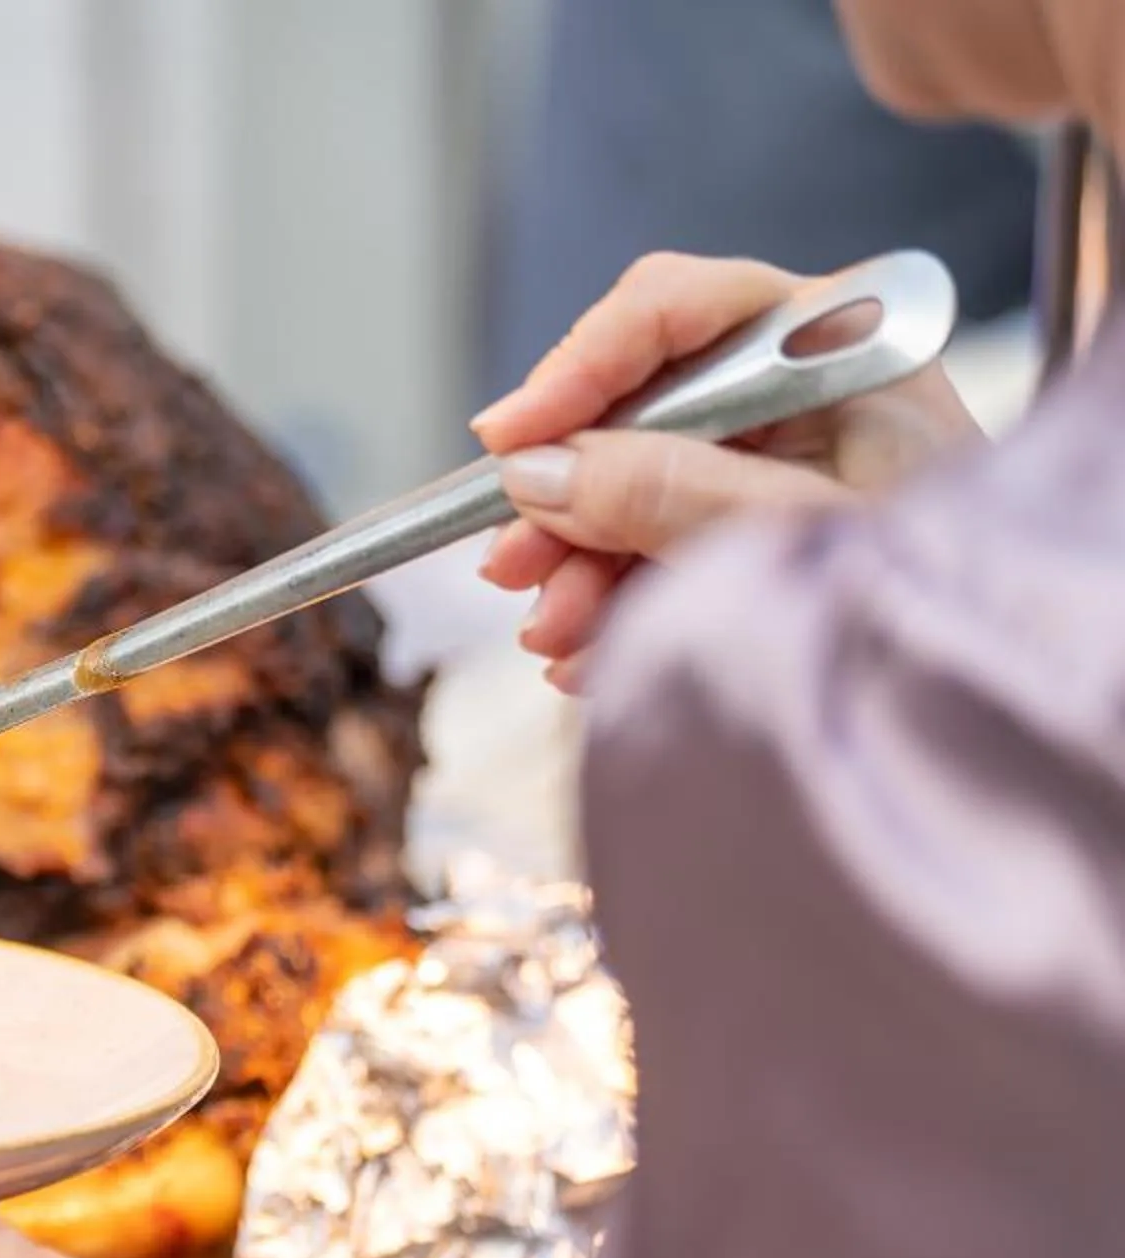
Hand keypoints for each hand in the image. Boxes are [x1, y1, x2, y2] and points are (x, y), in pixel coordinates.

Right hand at [474, 252, 979, 690]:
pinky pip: (650, 537)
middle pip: (633, 402)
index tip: (506, 442)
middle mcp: (795, 384)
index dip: (575, 367)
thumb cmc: (941, 587)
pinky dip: (610, 592)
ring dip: (575, 561)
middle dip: (564, 492)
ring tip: (555, 634)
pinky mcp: (750, 520)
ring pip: (626, 479)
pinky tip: (589, 647)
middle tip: (511, 566)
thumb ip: (669, 495)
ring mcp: (771, 453)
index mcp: (836, 346)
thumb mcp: (798, 532)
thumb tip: (538, 473)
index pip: (673, 310)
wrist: (1003, 695)